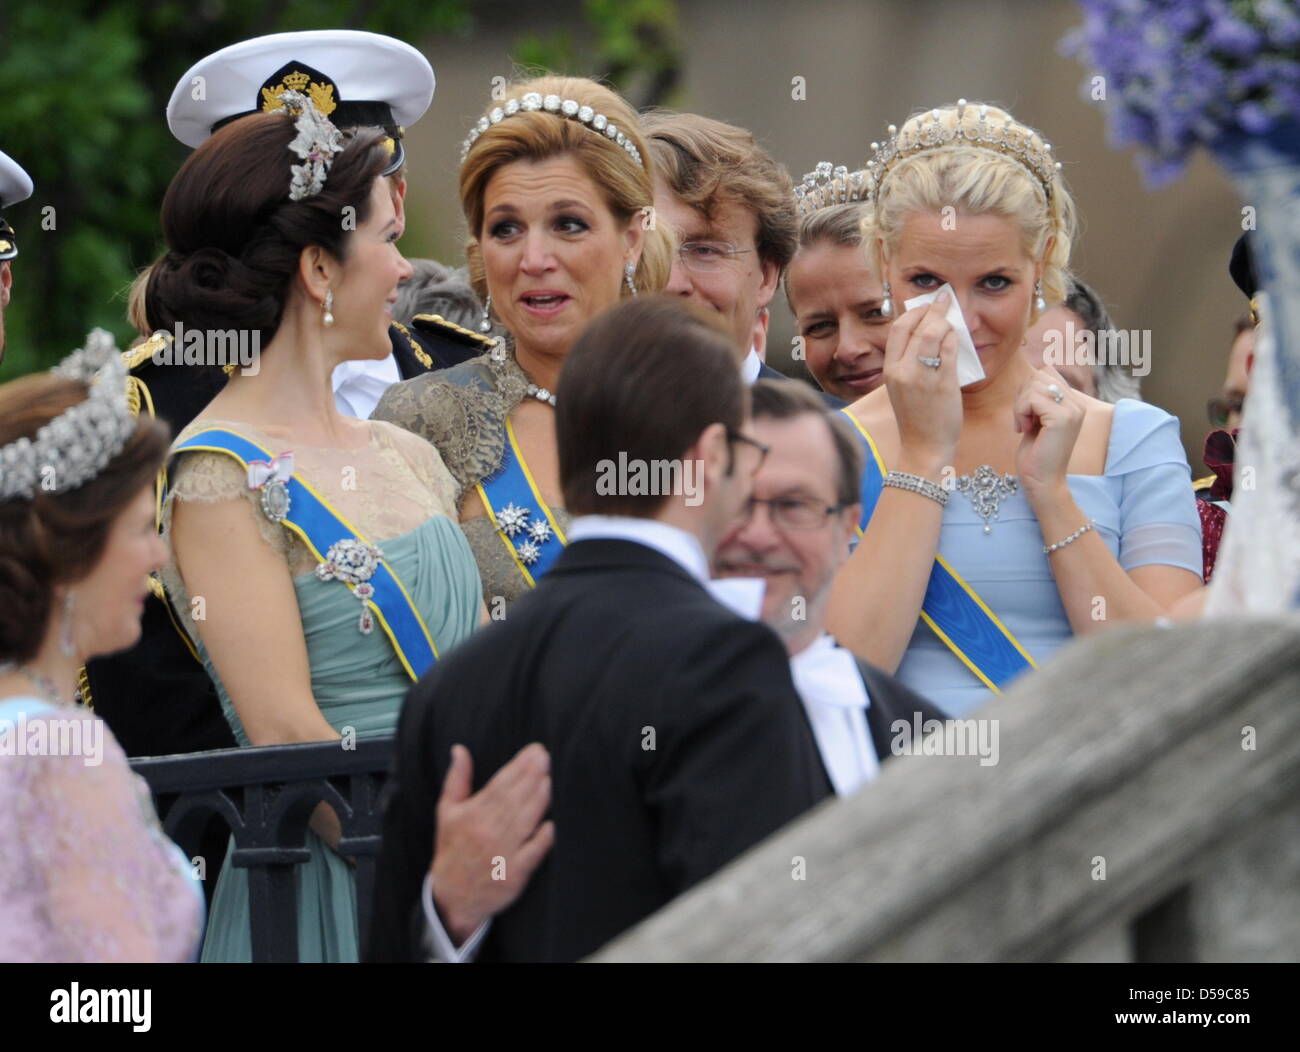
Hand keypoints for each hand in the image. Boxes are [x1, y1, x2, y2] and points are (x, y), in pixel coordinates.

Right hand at [429, 743, 554, 944]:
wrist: (452, 896)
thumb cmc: (453, 848)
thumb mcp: (447, 812)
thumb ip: (457, 779)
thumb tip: (459, 749)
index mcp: (471, 815)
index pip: (499, 786)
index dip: (518, 767)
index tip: (535, 750)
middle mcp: (486, 832)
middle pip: (513, 800)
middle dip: (531, 776)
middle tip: (546, 757)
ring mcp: (501, 854)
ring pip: (523, 821)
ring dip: (538, 800)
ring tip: (550, 779)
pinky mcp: (514, 874)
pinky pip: (531, 854)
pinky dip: (542, 839)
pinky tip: (553, 823)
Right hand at [882, 290, 961, 472]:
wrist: (923, 446)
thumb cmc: (916, 418)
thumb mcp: (902, 388)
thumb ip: (908, 362)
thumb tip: (927, 333)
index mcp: (889, 371)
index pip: (898, 329)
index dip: (913, 312)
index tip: (926, 305)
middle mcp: (902, 371)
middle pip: (915, 326)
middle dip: (931, 309)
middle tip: (944, 300)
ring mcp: (922, 376)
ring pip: (934, 334)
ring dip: (946, 321)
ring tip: (954, 318)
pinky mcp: (943, 383)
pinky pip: (950, 350)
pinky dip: (955, 338)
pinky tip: (959, 336)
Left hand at [1013, 365, 1085, 504]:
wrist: (1042, 481)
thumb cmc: (1036, 454)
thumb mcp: (1036, 419)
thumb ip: (1037, 398)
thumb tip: (1029, 377)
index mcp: (1072, 403)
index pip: (1046, 373)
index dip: (1027, 389)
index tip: (1025, 413)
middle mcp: (1076, 404)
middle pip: (1040, 375)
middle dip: (1022, 395)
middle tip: (1022, 420)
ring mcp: (1072, 410)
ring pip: (1034, 385)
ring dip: (1020, 405)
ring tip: (1024, 425)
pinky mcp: (1062, 418)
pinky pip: (1032, 398)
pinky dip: (1020, 412)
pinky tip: (1024, 430)